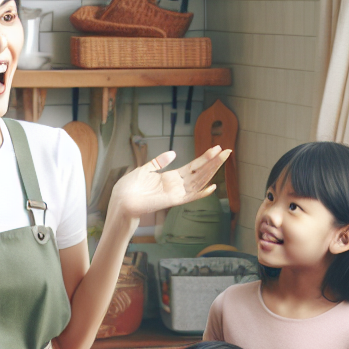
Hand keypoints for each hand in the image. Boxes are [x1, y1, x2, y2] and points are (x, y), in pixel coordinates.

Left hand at [108, 146, 229, 223]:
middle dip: (213, 162)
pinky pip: (189, 197)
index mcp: (170, 178)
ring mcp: (175, 193)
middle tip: (227, 151)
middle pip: (200, 172)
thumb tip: (174, 153)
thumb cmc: (129, 188)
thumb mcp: (145, 169)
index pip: (192, 167)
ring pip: (198, 181)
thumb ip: (159, 162)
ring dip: (211, 171)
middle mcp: (176, 186)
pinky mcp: (172, 201)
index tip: (216, 148)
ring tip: (223, 159)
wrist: (121, 201)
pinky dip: (201, 193)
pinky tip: (212, 187)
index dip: (204, 158)